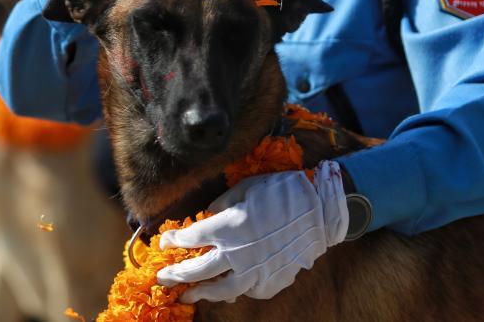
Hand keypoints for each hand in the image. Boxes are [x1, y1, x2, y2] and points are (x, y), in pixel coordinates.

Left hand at [156, 161, 348, 302]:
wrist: (321, 210)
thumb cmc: (282, 192)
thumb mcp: (247, 188)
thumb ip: (222, 204)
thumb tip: (207, 216)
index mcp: (228, 227)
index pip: (191, 238)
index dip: (174, 240)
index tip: (165, 242)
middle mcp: (237, 253)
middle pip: (198, 270)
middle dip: (176, 274)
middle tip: (162, 278)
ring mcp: (255, 271)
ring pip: (221, 290)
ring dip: (202, 292)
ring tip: (189, 295)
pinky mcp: (271, 282)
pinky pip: (248, 290)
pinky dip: (236, 289)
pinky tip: (228, 288)